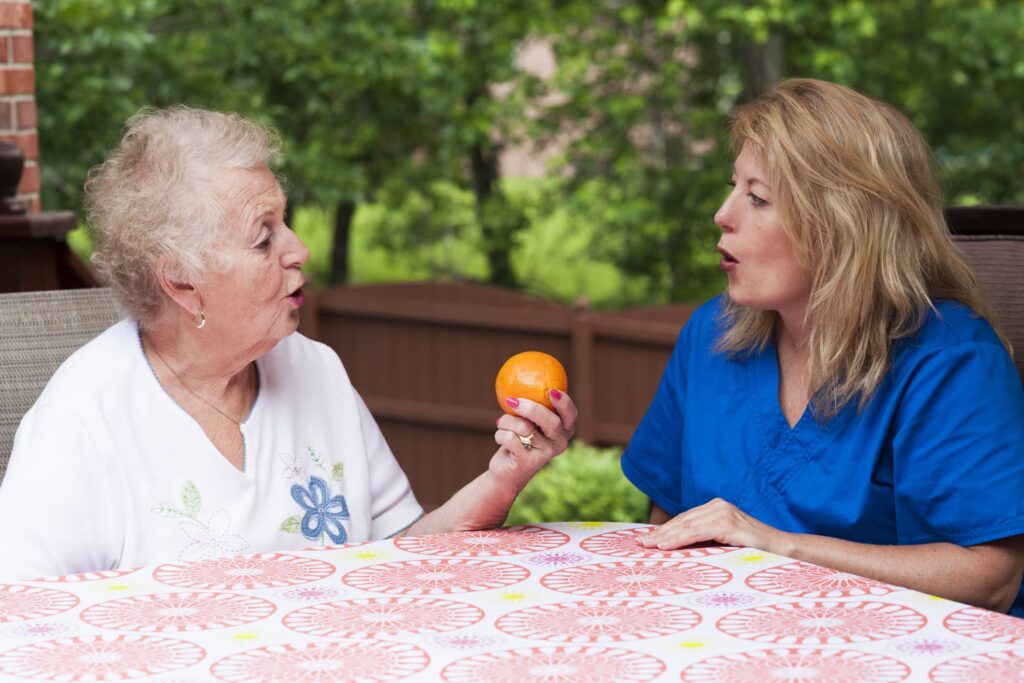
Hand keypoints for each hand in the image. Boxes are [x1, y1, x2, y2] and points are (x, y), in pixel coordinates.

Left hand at [492, 390, 576, 484]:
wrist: (507, 470)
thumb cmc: (519, 437)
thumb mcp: (528, 420)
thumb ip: (532, 404)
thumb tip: (521, 376)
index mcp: (564, 430)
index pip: (570, 414)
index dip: (564, 403)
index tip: (551, 391)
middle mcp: (560, 442)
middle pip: (550, 421)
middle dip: (530, 408)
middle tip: (512, 400)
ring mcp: (545, 454)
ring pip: (524, 428)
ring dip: (506, 421)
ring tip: (502, 423)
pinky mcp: (528, 463)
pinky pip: (510, 439)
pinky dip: (500, 434)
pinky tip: (500, 438)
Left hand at [639, 498, 785, 552]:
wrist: (783, 551)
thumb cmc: (754, 551)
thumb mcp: (725, 542)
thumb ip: (706, 540)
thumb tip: (677, 549)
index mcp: (717, 508)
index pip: (684, 519)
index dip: (664, 529)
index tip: (647, 540)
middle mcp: (719, 506)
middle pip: (682, 520)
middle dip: (660, 533)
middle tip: (640, 544)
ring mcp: (724, 513)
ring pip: (687, 525)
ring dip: (665, 536)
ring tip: (649, 546)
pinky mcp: (728, 523)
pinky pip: (698, 532)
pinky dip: (679, 539)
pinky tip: (666, 546)